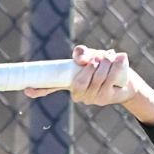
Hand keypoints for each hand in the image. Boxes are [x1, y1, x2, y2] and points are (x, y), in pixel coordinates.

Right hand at [26, 45, 153, 123]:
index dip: (38, 89)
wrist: (126, 80)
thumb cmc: (105, 65)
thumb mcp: (91, 56)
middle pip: (79, 82)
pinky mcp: (105, 98)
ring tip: (111, 56)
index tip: (26, 89)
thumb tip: (78, 60)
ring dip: (105, 64)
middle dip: (91, 66)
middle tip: (100, 57)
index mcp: (69, 83)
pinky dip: (114, 67)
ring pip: (95, 80)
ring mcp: (91, 98)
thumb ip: (82, 54)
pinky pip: (108, 81)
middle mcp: (77, 94)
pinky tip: (119, 60)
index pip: (49, 87)